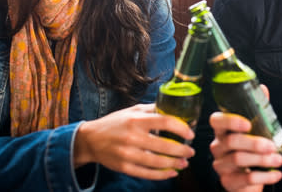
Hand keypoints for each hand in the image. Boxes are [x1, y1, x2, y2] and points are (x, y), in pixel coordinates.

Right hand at [73, 103, 194, 179]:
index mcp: (136, 119)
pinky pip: (147, 174)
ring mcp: (128, 153)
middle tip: (191, 151)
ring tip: (184, 162)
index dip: (181, 128)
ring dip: (174, 164)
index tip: (190, 134)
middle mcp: (132, 136)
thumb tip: (172, 107)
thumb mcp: (131, 110)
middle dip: (182, 150)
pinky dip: (161, 175)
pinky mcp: (124, 167)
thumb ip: (151, 109)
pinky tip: (171, 173)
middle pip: (164, 145)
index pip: (165, 122)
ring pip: (157, 162)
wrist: (91, 139)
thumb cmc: (114, 123)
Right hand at [209, 111, 281, 190]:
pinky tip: (277, 174)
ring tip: (279, 160)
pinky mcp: (227, 181)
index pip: (217, 121)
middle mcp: (217, 146)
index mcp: (222, 130)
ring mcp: (221, 164)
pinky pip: (245, 178)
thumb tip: (262, 89)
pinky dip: (265, 177)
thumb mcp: (254, 131)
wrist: (246, 181)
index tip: (248, 125)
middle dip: (254, 143)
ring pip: (238, 159)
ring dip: (262, 160)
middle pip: (231, 141)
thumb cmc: (249, 151)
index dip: (231, 121)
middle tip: (272, 146)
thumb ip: (257, 111)